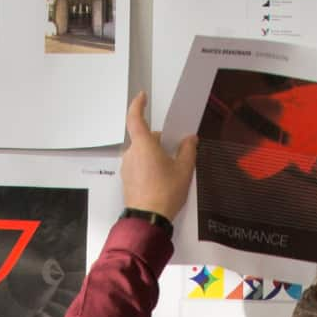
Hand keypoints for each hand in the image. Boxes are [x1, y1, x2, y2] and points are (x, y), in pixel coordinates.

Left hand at [121, 91, 197, 220]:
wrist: (149, 219)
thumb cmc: (166, 192)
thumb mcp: (184, 169)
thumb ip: (188, 150)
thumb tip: (190, 139)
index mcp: (143, 144)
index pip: (135, 118)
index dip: (138, 105)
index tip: (142, 97)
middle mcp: (131, 153)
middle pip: (144, 139)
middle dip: (159, 141)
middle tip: (177, 150)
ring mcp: (127, 167)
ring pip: (142, 153)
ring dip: (155, 156)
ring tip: (172, 170)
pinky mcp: (127, 180)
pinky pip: (139, 166)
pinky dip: (149, 167)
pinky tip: (162, 180)